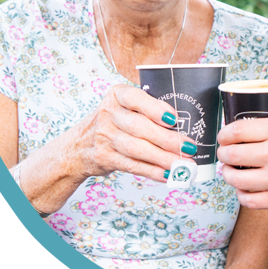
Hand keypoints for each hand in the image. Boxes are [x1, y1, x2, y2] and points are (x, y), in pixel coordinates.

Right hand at [71, 84, 197, 181]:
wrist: (78, 145)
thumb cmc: (114, 120)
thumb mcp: (125, 105)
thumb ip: (148, 107)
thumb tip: (187, 120)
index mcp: (117, 94)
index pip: (136, 98)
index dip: (156, 109)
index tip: (174, 119)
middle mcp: (108, 114)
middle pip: (139, 127)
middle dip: (167, 139)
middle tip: (189, 146)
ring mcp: (105, 137)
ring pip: (137, 148)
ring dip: (163, 158)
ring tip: (183, 163)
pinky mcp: (105, 158)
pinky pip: (132, 165)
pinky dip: (152, 171)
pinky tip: (168, 174)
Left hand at [217, 116, 267, 213]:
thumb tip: (259, 131)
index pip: (237, 129)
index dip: (224, 134)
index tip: (223, 138)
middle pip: (231, 153)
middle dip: (223, 155)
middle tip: (225, 156)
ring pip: (234, 178)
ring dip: (228, 175)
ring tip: (231, 173)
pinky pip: (248, 199)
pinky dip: (242, 195)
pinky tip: (245, 190)